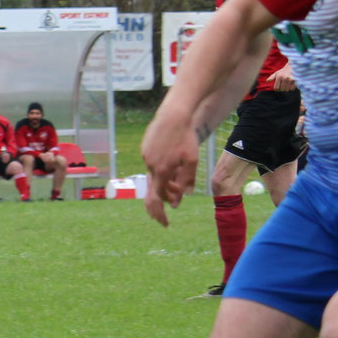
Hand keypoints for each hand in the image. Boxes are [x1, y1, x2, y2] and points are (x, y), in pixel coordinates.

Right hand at [139, 111, 198, 227]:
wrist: (174, 114)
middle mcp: (150, 165)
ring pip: (154, 177)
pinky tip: (171, 163)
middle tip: (174, 205)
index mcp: (161, 171)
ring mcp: (146, 156)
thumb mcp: (192, 161)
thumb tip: (183, 197)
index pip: (156, 200)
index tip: (165, 223)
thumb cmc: (185, 136)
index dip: (160, 214)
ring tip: (177, 181)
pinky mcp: (146, 147)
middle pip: (154, 191)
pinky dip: (161, 171)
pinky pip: (152, 165)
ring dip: (164, 184)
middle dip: (163, 200)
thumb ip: (187, 180)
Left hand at [270, 66, 296, 91]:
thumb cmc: (283, 71)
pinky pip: (292, 89)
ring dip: (286, 89)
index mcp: (279, 77)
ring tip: (287, 84)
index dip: (276, 89)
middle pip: (281, 90)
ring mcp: (290, 80)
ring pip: (287, 90)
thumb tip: (267, 80)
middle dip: (281, 89)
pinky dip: (291, 88)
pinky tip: (291, 84)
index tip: (277, 88)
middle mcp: (285, 78)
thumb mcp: (277, 73)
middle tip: (282, 85)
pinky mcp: (295, 81)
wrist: (292, 66)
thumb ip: (272, 77)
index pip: (276, 88)